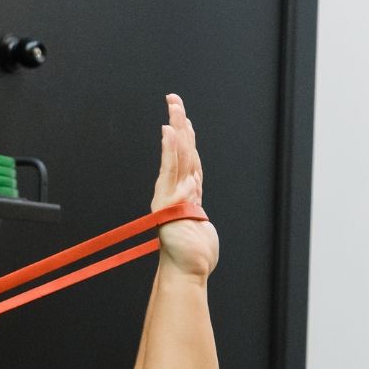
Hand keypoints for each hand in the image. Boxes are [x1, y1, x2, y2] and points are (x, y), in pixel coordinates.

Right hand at [152, 94, 218, 278]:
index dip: (184, 135)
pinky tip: (169, 132)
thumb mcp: (199, 224)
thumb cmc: (194, 253)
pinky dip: (170, 151)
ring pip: (176, 155)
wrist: (188, 270)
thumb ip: (196, 208)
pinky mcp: (169, 202)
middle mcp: (174, 190)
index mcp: (183, 193)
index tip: (180, 115)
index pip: (186, 157)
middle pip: (179, 150)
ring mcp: (171, 195)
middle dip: (177, 122)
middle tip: (173, 98)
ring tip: (173, 107)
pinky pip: (171, 171)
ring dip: (175, 129)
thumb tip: (196, 203)